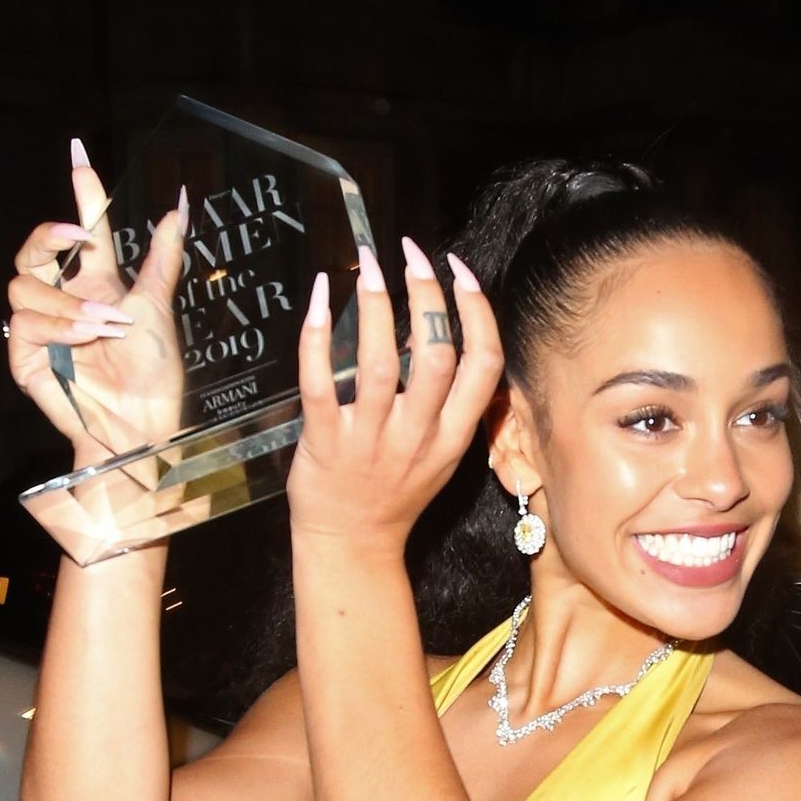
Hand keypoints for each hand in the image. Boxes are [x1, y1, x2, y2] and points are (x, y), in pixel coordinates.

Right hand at [7, 142, 187, 458]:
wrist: (144, 426)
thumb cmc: (153, 377)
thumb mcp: (158, 309)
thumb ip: (161, 258)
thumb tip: (178, 209)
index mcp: (94, 286)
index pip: (81, 231)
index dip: (80, 193)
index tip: (80, 154)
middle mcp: (64, 302)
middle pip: (32, 249)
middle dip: (51, 236)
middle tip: (82, 237)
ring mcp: (43, 330)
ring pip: (25, 286)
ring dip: (69, 302)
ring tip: (106, 323)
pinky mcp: (27, 358)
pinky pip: (26, 323)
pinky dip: (59, 326)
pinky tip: (87, 336)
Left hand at [287, 237, 503, 549]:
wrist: (351, 546)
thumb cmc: (394, 494)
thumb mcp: (440, 455)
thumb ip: (449, 403)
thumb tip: (441, 331)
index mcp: (453, 437)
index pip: (483, 365)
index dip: (477, 311)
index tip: (460, 271)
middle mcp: (417, 436)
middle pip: (437, 355)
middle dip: (428, 294)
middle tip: (412, 254)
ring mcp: (371, 439)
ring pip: (381, 363)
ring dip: (377, 304)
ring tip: (370, 262)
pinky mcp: (326, 440)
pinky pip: (320, 382)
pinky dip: (317, 335)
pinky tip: (321, 296)